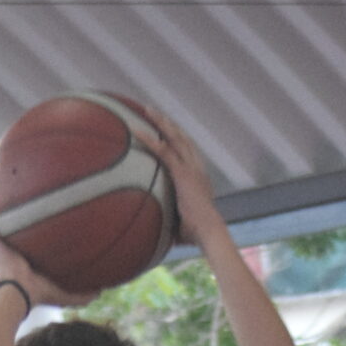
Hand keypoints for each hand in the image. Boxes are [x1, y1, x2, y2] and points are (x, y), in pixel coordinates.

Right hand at [0, 186, 95, 308]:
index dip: (28, 236)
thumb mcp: (64, 293)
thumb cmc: (39, 294)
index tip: (36, 222)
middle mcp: (6, 253)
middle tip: (13, 200)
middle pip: (7, 231)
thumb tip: (101, 291)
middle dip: (8, 218)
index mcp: (22, 263)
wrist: (20, 292)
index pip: (25, 246)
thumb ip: (81, 294)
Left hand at [120, 98, 219, 246]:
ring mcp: (191, 168)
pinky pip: (163, 151)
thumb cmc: (196, 236)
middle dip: (168, 123)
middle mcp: (197, 167)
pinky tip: (136, 130)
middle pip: (182, 138)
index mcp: (199, 176)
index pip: (188, 151)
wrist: (209, 233)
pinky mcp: (183, 173)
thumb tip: (152, 234)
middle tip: (153, 112)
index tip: (166, 130)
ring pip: (175, 137)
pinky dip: (150, 139)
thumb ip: (168, 221)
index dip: (177, 138)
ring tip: (146, 110)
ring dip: (160, 122)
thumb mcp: (180, 224)